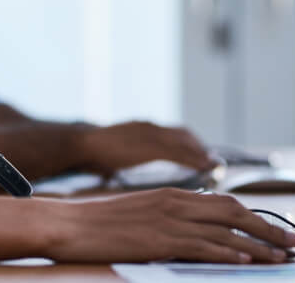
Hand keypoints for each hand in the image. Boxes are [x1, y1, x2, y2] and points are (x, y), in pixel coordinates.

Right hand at [40, 190, 294, 264]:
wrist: (69, 224)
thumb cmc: (100, 223)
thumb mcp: (142, 213)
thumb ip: (171, 217)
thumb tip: (197, 230)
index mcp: (174, 195)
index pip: (225, 202)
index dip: (255, 216)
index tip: (275, 228)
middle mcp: (177, 203)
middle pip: (235, 213)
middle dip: (268, 228)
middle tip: (293, 243)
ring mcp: (169, 222)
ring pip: (226, 233)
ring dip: (258, 245)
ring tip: (281, 257)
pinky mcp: (160, 241)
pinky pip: (203, 248)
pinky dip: (229, 254)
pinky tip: (246, 262)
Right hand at [78, 121, 215, 174]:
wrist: (84, 145)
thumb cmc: (96, 151)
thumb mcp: (118, 148)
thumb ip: (125, 153)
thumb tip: (116, 168)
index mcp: (143, 127)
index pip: (174, 132)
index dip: (190, 142)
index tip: (200, 152)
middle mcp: (151, 127)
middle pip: (184, 134)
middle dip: (199, 147)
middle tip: (210, 160)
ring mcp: (151, 136)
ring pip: (184, 143)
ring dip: (199, 153)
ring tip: (211, 165)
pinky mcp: (150, 148)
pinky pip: (178, 154)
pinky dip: (192, 160)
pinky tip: (201, 168)